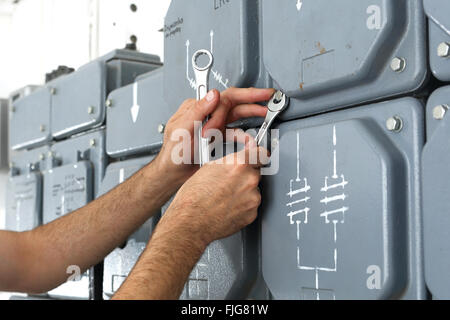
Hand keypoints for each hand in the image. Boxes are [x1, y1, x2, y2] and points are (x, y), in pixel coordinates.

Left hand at [154, 87, 274, 186]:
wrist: (173, 174)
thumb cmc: (172, 154)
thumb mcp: (182, 130)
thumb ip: (198, 111)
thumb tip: (214, 94)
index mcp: (196, 107)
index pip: (223, 97)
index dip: (243, 95)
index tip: (258, 94)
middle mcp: (205, 114)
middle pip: (233, 102)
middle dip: (252, 99)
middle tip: (268, 97)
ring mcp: (211, 126)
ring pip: (236, 115)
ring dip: (251, 113)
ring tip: (265, 112)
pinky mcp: (216, 138)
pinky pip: (234, 133)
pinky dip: (244, 135)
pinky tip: (251, 138)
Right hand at [160, 146, 266, 247]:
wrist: (190, 222)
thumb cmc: (193, 197)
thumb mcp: (208, 168)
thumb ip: (229, 162)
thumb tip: (236, 161)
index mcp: (239, 165)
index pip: (261, 154)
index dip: (258, 156)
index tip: (258, 158)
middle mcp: (249, 180)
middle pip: (255, 173)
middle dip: (245, 177)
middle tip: (229, 183)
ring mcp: (253, 198)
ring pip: (253, 191)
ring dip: (243, 193)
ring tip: (224, 198)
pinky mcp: (252, 214)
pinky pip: (251, 206)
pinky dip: (242, 207)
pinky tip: (227, 207)